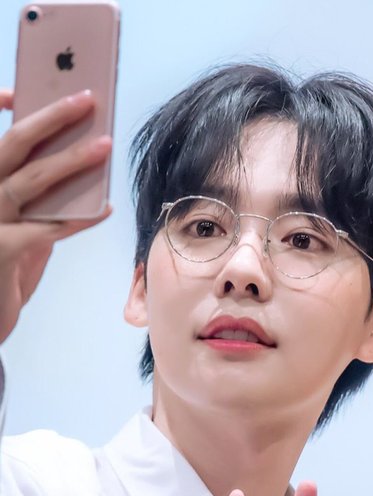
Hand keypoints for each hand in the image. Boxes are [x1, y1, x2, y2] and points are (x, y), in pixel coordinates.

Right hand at [0, 88, 111, 343]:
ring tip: (102, 146)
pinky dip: (75, 220)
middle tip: (86, 99)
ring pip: (29, 181)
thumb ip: (36, 202)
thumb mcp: (18, 227)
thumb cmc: (7, 269)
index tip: (24, 89)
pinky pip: (42, 231)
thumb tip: (75, 172)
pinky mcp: (1, 251)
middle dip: (50, 119)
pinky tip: (102, 210)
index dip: (3, 109)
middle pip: (11, 146)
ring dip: (70, 162)